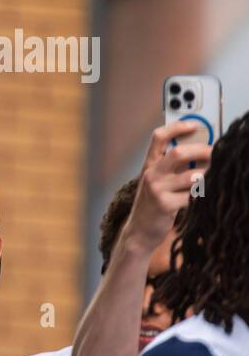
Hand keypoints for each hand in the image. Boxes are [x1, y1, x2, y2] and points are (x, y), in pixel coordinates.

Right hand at [122, 121, 211, 251]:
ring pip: (192, 176)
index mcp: (149, 165)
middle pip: (178, 153)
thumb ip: (173, 166)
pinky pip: (192, 196)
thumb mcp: (157, 181)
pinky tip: (204, 196)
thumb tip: (202, 151)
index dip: (177, 127)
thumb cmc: (152, 204)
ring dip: (207, 176)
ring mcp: (157, 190)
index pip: (159, 137)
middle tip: (216, 153)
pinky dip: (202, 195)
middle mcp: (151, 174)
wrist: (139, 231)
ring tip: (213, 177)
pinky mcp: (165, 205)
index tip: (195, 124)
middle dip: (202, 151)